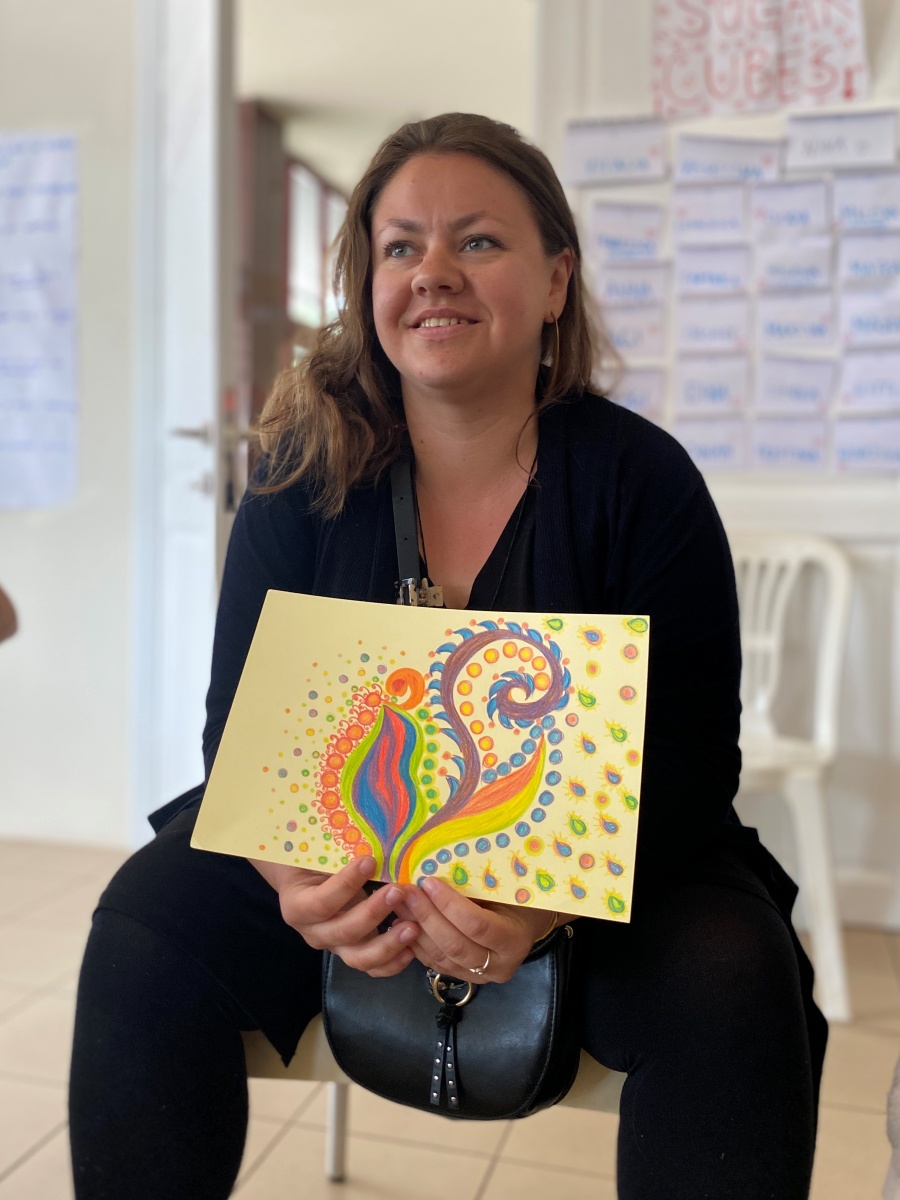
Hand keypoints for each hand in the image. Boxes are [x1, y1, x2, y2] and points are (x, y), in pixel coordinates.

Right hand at [249, 855, 419, 977]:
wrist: (306, 882)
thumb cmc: (313, 861)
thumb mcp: (317, 855)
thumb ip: (336, 852)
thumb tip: (370, 838)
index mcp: (297, 907)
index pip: (322, 902)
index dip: (346, 883)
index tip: (369, 860)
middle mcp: (314, 933)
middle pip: (344, 932)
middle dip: (373, 912)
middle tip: (398, 890)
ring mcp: (335, 947)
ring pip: (359, 958)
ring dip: (388, 944)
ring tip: (412, 926)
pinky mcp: (354, 953)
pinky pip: (373, 967)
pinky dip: (394, 962)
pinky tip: (413, 947)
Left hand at [384, 876, 557, 983]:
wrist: (525, 925)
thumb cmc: (517, 899)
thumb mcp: (505, 890)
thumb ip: (477, 887)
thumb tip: (437, 870)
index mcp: (513, 941)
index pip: (477, 925)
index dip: (449, 904)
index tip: (429, 881)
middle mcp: (498, 966)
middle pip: (455, 945)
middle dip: (426, 916)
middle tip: (407, 892)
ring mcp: (480, 977)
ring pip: (441, 956)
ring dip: (416, 929)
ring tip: (399, 904)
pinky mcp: (462, 977)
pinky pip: (434, 962)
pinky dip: (416, 942)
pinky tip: (403, 921)